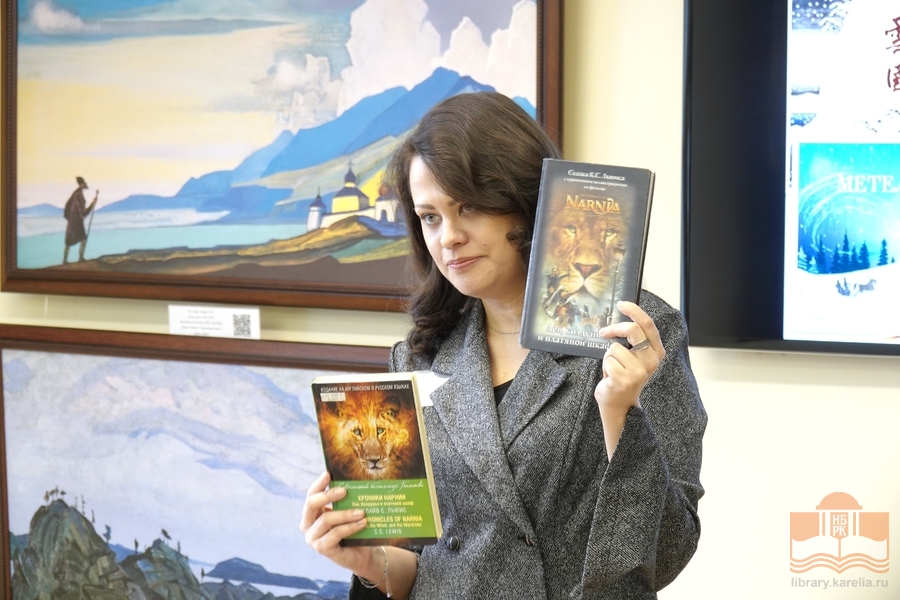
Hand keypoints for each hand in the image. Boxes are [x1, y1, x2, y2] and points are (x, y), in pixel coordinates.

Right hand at [300, 471, 371, 572]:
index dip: (318, 484)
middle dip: (327, 495)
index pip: (311, 495)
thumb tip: (353, 482)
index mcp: (311, 513)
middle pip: (312, 504)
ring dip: (345, 514)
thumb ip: (345, 501)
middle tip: (344, 490)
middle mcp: (307, 525)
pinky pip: (335, 534)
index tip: (328, 474)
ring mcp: (312, 538)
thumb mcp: (347, 512)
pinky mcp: (321, 548)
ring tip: (361, 512)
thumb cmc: (353, 529)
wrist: (361, 554)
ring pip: (326, 520)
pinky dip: (350, 527)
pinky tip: (363, 523)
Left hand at [594, 301, 664, 455]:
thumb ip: (634, 342)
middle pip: (633, 330)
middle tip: (604, 332)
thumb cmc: (624, 378)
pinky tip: (610, 378)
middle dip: (615, 328)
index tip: (621, 304)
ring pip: (614, 348)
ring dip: (608, 357)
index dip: (635, 311)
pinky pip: (607, 360)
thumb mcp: (636, 358)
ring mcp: (638, 371)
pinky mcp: (624, 379)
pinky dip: (604, 367)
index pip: (648, 325)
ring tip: (613, 370)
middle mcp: (651, 361)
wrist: (619, 405)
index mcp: (656, 353)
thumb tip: (622, 319)